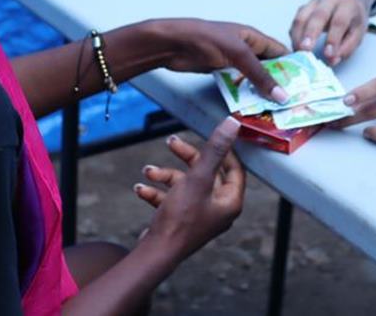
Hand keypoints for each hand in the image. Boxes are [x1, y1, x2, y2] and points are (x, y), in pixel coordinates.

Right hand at [133, 116, 245, 259]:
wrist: (156, 253)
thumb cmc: (181, 218)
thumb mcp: (198, 178)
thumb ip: (214, 150)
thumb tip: (233, 124)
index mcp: (229, 201)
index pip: (234, 169)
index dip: (223, 150)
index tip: (211, 135)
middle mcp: (217, 209)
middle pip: (206, 173)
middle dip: (186, 157)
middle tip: (171, 142)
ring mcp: (198, 216)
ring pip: (185, 184)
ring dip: (165, 175)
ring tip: (148, 171)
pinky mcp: (181, 220)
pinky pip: (171, 199)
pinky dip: (157, 192)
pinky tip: (141, 188)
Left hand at [159, 19, 288, 102]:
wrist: (173, 44)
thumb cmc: (205, 39)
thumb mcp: (238, 55)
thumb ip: (260, 75)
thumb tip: (282, 95)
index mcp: (253, 37)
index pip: (280, 52)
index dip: (293, 66)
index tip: (306, 84)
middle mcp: (245, 48)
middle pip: (268, 66)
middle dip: (279, 82)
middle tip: (294, 101)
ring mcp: (232, 61)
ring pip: (253, 77)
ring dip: (262, 90)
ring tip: (277, 108)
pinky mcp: (220, 71)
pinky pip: (239, 84)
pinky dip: (246, 94)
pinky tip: (253, 106)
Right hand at [289, 0, 375, 64]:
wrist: (348, 4)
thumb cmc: (352, 22)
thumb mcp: (357, 35)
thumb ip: (346, 48)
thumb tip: (331, 60)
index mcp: (348, 4)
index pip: (340, 20)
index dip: (333, 38)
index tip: (328, 54)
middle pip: (318, 15)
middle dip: (310, 34)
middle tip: (305, 50)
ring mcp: (315, 2)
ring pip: (302, 16)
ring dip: (298, 35)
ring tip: (298, 52)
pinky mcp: (304, 7)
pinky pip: (296, 20)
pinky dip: (294, 34)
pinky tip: (296, 45)